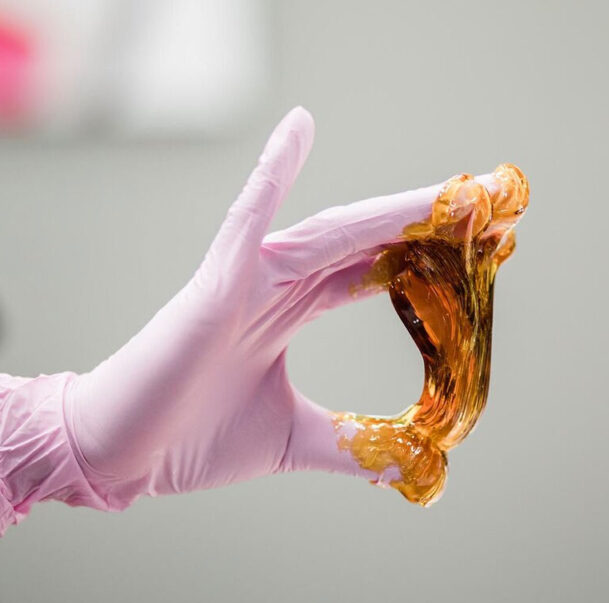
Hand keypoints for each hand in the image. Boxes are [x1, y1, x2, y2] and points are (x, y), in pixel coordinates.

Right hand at [0, 107, 491, 535]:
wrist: (120, 454)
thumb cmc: (188, 437)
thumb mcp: (291, 441)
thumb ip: (348, 445)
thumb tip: (407, 468)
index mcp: (287, 315)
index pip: (369, 274)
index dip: (421, 259)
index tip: (477, 249)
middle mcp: (273, 287)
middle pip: (364, 244)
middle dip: (425, 227)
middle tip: (487, 206)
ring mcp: (245, 281)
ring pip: (330, 232)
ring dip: (389, 210)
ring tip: (447, 189)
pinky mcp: (215, 286)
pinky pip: (247, 221)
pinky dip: (271, 174)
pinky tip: (299, 128)